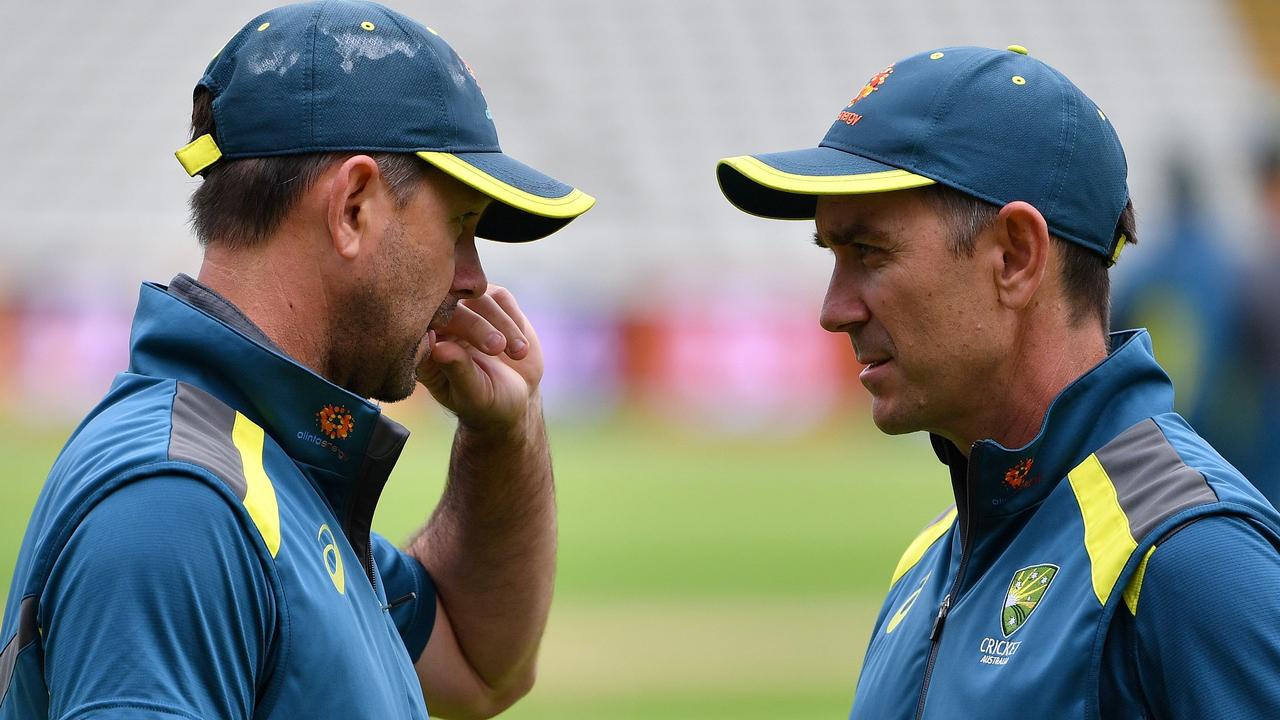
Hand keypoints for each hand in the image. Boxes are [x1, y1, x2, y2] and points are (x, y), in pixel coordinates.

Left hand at [416, 285, 543, 430]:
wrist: (517, 398)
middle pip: (449, 306)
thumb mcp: (474, 394)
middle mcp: (441, 325)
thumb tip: (437, 347)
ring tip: (518, 353)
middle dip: (476, 326)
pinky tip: (520, 346)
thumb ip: (457, 370)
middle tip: (496, 348)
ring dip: (501, 323)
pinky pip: (500, 298)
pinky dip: (514, 321)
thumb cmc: (488, 403)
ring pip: (478, 297)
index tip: (451, 345)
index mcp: (423, 349)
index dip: (435, 327)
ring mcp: (466, 311)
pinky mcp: (491, 303)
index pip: (419, 327)